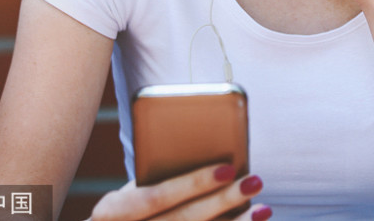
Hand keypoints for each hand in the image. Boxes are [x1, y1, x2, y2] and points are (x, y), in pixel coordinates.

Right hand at [88, 163, 270, 220]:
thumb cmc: (135, 206)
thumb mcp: (135, 191)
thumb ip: (160, 175)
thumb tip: (214, 161)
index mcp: (110, 212)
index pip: (154, 198)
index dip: (192, 183)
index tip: (229, 168)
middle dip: (223, 201)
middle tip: (255, 181)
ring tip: (263, 209)